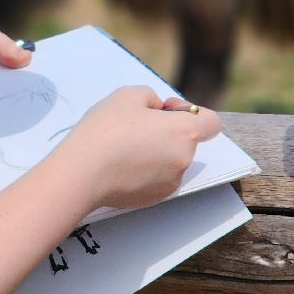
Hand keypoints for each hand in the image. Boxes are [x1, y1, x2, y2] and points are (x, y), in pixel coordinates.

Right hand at [52, 86, 223, 212]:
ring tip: (121, 147)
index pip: (211, 122)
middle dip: (165, 131)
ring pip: (169, 160)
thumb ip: (151, 97)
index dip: (189, 112)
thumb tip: (157, 110)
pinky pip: (155, 178)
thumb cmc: (106, 130)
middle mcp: (184, 160)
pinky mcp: (154, 199)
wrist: (82, 172)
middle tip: (132, 127)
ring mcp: (170, 183)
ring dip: (154, 151)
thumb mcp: (127, 94)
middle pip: (185, 140)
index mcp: (184, 132)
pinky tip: (118, 165)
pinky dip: (143, 170)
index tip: (163, 110)